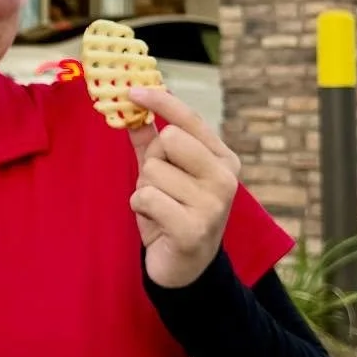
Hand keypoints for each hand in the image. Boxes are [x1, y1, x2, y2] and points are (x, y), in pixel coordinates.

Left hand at [127, 87, 239, 289]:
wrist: (185, 268)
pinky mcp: (193, 229)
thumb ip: (150, 140)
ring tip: (161, 208)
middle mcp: (225, 178)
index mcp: (223, 158)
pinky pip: (146, 197)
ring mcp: (213, 204)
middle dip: (153, 161)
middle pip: (168, 139)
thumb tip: (131, 107)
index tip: (131, 89)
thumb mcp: (165, 172)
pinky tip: (156, 222)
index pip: (190, 118)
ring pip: (152, 170)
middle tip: (161, 185)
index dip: (160, 100)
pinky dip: (141, 207)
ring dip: (144, 189)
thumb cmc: (173, 212)